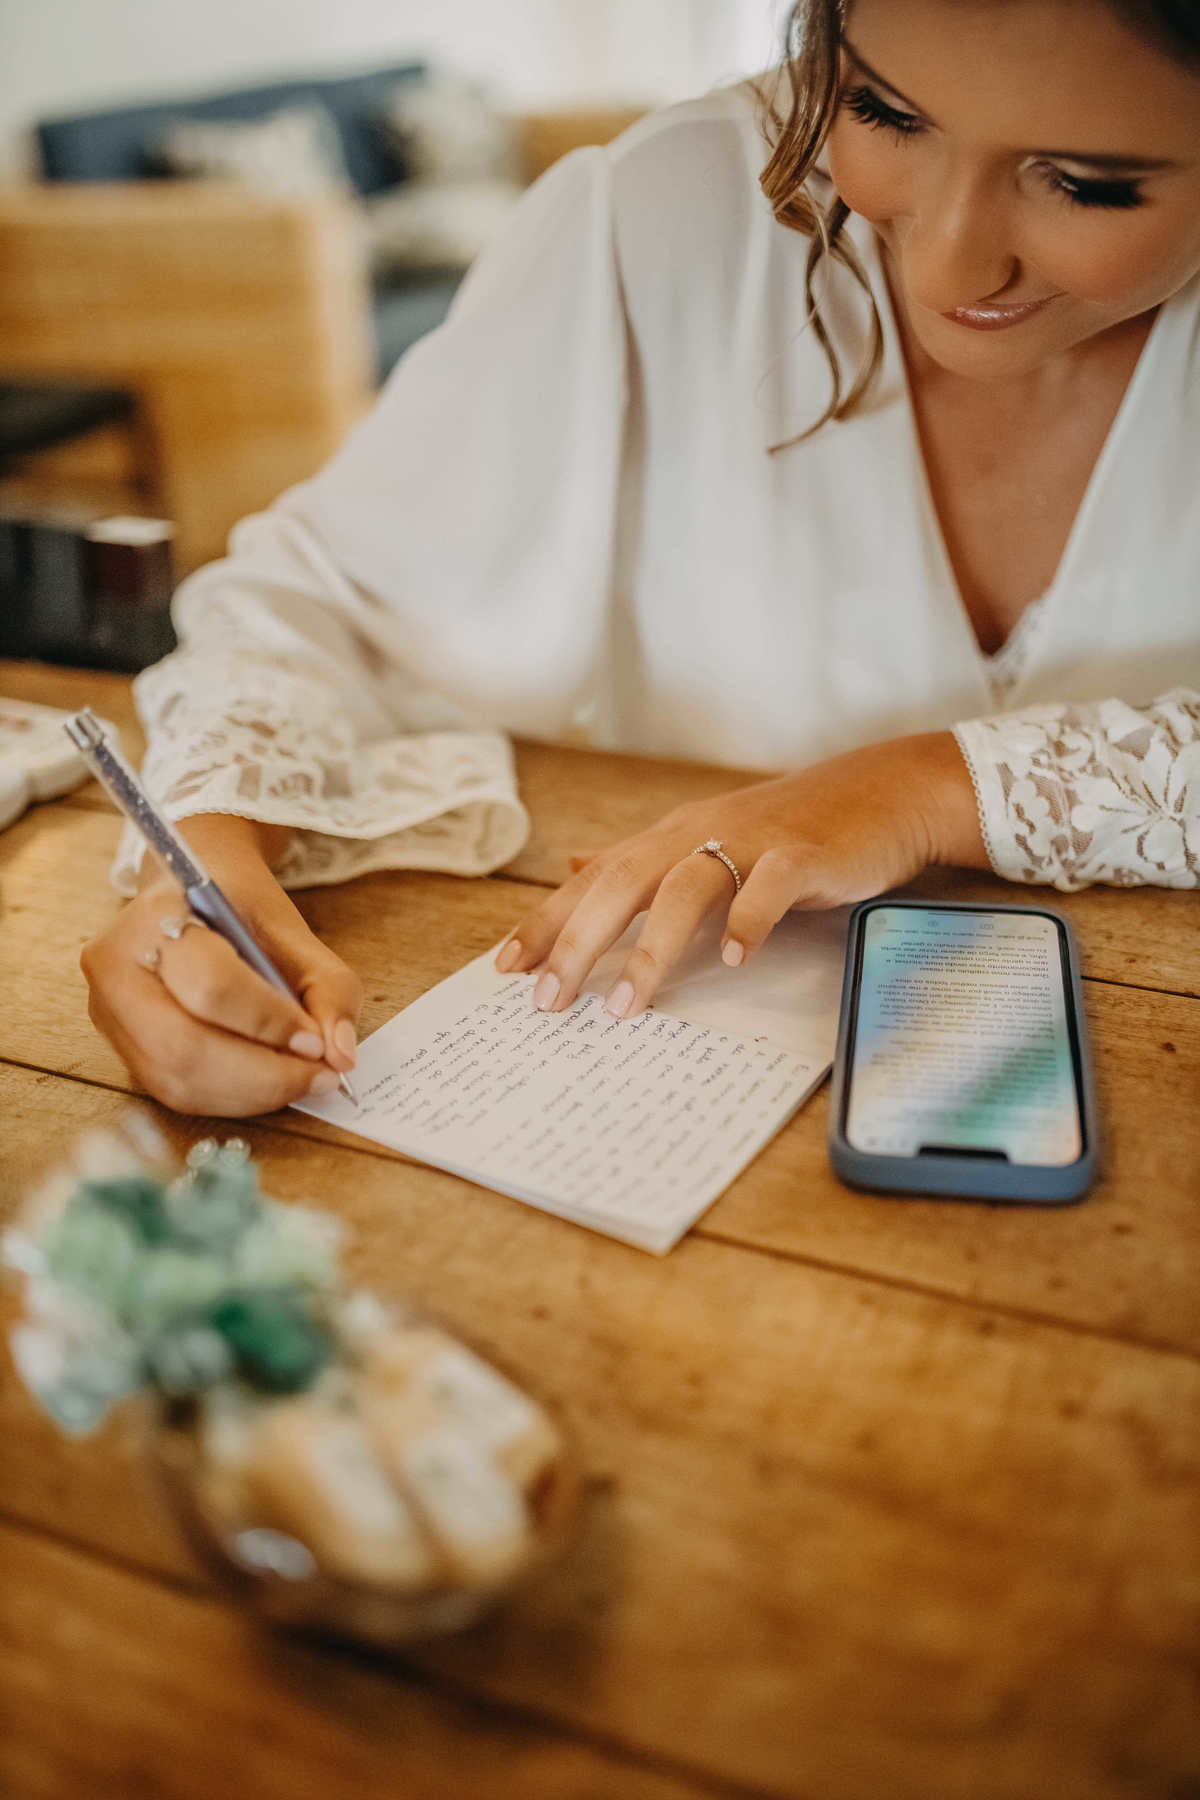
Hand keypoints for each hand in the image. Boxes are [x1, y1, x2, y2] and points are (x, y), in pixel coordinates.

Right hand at [81, 816, 361, 1117]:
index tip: (317, 1041)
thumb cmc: (242, 914)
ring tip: (300, 1081)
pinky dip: (230, 1099)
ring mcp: (108, 1011)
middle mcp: (116, 966)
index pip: (211, 985)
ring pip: (176, 1080)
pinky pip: (174, 1092)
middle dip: (263, 1075)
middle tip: (319, 1075)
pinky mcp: (120, 1048)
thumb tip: (339, 1056)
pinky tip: (267, 1085)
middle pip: (184, 1046)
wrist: (192, 896)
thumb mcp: (295, 934)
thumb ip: (329, 990)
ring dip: (250, 1095)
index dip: (269, 1023)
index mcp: (156, 917)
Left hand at [495, 732, 985, 1015]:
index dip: (548, 921)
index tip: (504, 968)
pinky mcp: (802, 856)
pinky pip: (769, 885)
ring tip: (626, 1005)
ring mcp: (750, 842)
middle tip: (548, 1001)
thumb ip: (639, 860)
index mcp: (670, 839)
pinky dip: (749, 920)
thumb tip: (575, 865)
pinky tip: (734, 959)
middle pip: (623, 884)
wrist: (882, 793)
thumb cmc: (788, 827)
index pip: (593, 881)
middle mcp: (698, 834)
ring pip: (685, 888)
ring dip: (651, 948)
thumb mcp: (702, 838)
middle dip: (578, 943)